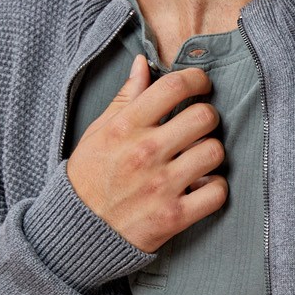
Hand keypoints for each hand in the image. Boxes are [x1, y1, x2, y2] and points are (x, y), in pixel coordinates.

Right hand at [66, 56, 226, 252]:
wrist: (78, 232)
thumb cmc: (89, 178)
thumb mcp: (98, 132)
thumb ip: (126, 98)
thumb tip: (144, 63)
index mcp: (126, 127)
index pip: (174, 86)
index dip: (197, 80)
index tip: (200, 85)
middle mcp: (146, 153)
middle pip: (204, 117)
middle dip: (208, 117)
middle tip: (200, 126)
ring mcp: (162, 186)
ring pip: (215, 152)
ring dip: (211, 154)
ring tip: (198, 158)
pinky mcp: (174, 217)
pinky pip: (217, 192)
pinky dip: (214, 189)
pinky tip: (200, 186)